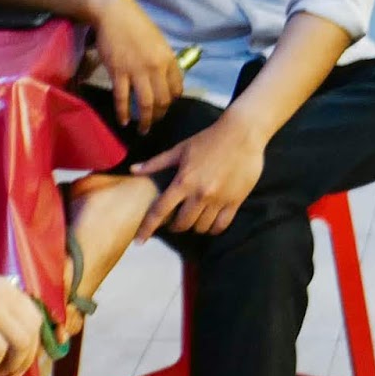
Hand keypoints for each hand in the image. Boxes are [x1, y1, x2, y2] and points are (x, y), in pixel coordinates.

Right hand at [0, 260, 42, 375]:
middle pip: (32, 335)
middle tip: (10, 374)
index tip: (21, 360)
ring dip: (11, 364)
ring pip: (21, 344)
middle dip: (25, 360)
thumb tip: (3, 332)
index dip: (33, 344)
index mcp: (7, 287)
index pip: (36, 319)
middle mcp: (5, 296)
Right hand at [92, 0, 184, 132]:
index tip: (166, 105)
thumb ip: (163, 60)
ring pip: (146, 103)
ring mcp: (137, 71)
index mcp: (168, 58)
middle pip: (163, 100)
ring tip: (143, 130)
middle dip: (160, 115)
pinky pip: (123, 98)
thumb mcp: (158, 41)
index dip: (172, 101)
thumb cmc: (136, 24)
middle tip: (155, 121)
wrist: (114, 13)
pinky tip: (124, 122)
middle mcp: (156, 67)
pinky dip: (123, 113)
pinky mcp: (118, 72)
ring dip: (146, 121)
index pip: (177, 88)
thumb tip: (164, 78)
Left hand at [132, 112, 266, 237]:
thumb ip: (156, 163)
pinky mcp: (235, 202)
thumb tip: (133, 170)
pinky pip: (221, 225)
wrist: (241, 134)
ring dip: (194, 226)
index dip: (147, 227)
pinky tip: (209, 223)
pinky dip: (213, 228)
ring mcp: (219, 199)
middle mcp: (200, 194)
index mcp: (183, 181)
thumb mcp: (180, 149)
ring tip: (192, 218)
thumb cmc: (208, 140)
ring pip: (201, 227)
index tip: (139, 241)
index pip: (159, 210)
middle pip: (181, 224)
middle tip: (174, 220)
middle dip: (174, 226)